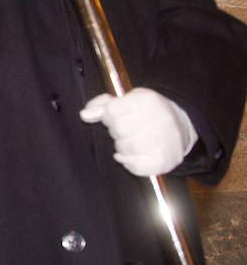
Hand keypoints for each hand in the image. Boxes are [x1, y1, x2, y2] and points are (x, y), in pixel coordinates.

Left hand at [80, 88, 196, 176]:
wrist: (180, 128)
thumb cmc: (148, 111)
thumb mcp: (128, 99)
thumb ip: (102, 104)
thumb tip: (84, 115)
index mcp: (147, 101)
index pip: (112, 111)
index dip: (109, 115)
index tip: (116, 116)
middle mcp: (158, 120)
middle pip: (118, 130)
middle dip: (116, 130)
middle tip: (126, 129)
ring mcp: (162, 143)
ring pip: (124, 148)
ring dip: (122, 146)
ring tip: (132, 139)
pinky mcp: (163, 162)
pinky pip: (134, 166)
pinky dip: (129, 162)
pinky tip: (134, 154)